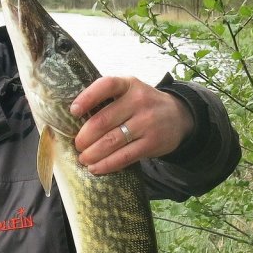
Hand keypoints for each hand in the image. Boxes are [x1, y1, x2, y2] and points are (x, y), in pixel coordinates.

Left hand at [71, 76, 193, 174]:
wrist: (179, 116)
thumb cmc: (142, 104)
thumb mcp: (129, 91)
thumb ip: (107, 98)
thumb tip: (73, 118)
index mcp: (128, 84)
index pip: (106, 85)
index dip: (87, 98)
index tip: (73, 111)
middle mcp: (138, 101)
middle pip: (103, 121)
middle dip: (84, 137)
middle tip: (77, 145)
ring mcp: (146, 122)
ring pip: (111, 141)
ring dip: (92, 153)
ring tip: (83, 158)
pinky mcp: (151, 143)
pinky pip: (124, 157)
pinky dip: (106, 165)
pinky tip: (95, 168)